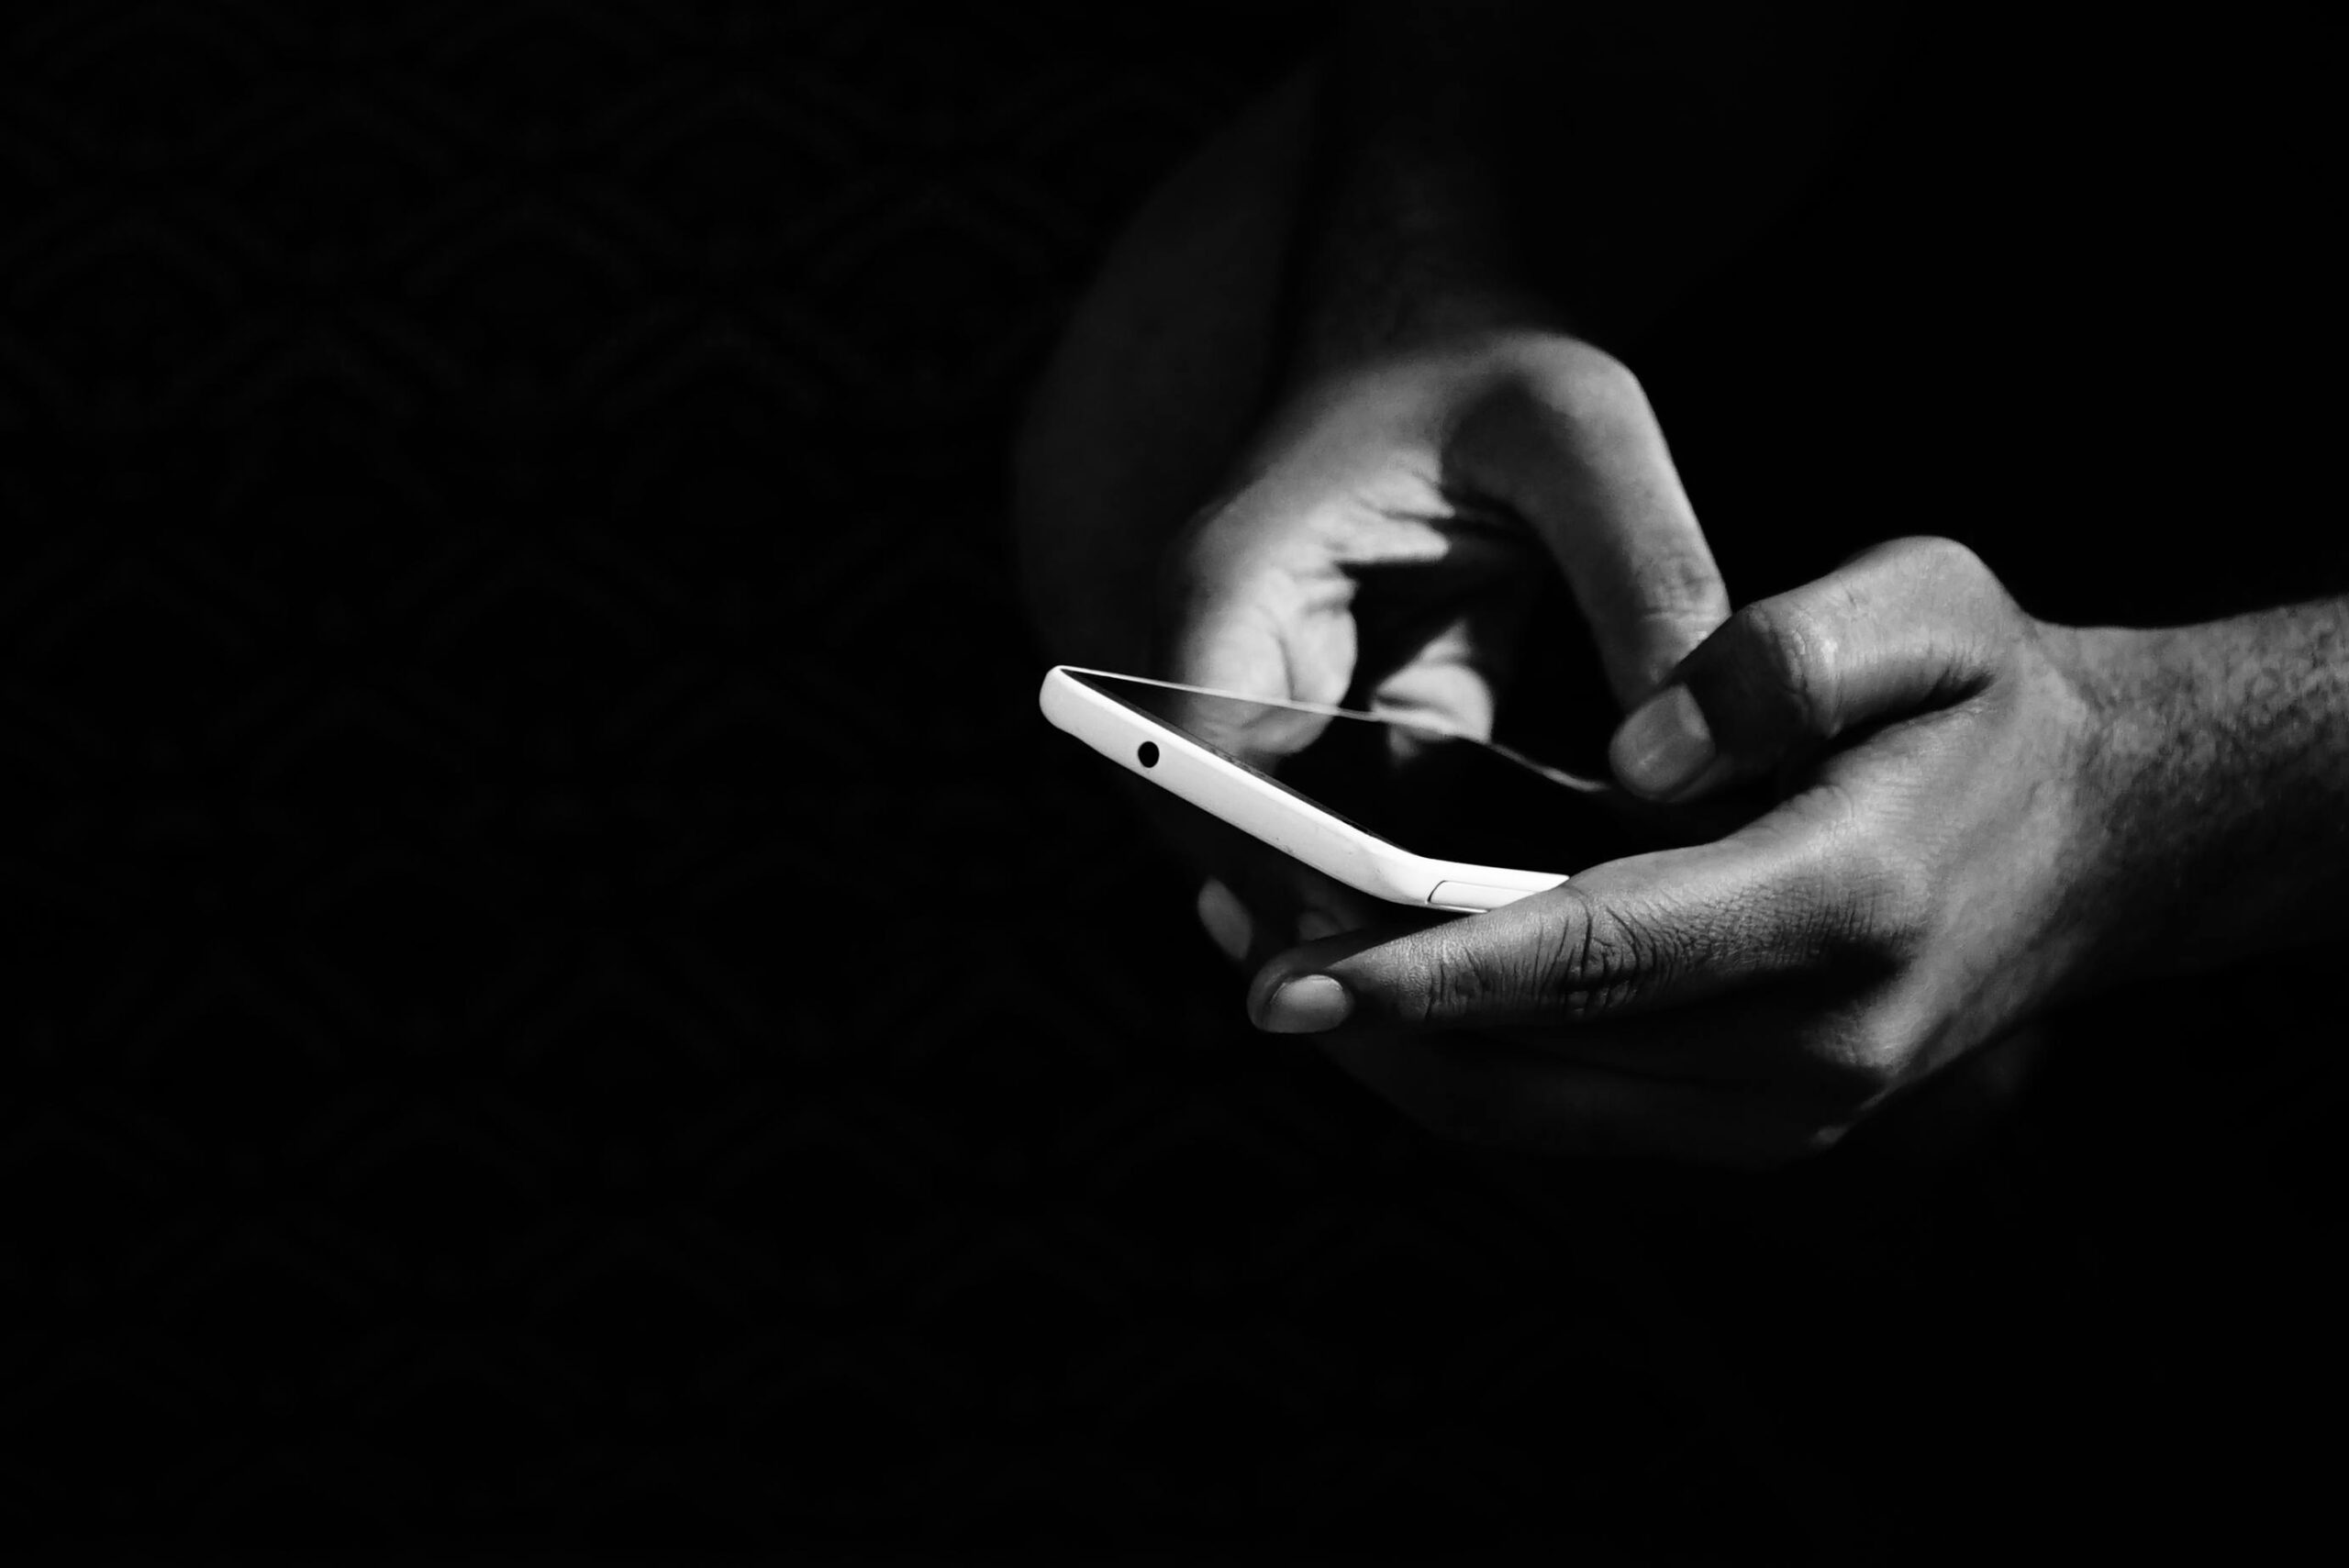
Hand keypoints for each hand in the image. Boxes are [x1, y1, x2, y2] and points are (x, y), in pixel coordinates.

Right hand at [1159, 331, 1728, 961]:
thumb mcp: (1582, 435)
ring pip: (1316, 868)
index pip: (1210, 772)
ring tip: (1542, 999)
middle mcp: (1233, 670)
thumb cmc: (1490, 356)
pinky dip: (1456, 894)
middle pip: (1251, 849)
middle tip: (1497, 1017)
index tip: (1403, 953)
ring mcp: (1291, 716)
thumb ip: (1645, 579)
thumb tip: (1701, 760)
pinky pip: (1387, 850)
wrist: (1442, 333)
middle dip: (1357, 932)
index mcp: (1234, 590)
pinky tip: (1568, 935)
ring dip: (1408, 928)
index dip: (1289, 873)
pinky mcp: (1359, 740)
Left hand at [1239, 537, 2125, 1165]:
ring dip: (1395, 1046)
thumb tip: (1637, 761)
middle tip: (1231, 924)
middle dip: (1366, 1013)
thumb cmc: (1997, 706)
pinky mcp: (1761, 1127)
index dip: (1428, 970)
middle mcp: (1814, 1051)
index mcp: (1844, 907)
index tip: (1284, 974)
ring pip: (1534, 1113)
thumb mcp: (1932, 606)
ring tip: (1271, 946)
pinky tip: (1385, 980)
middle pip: (1533, 1065)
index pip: (1593, 955)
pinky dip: (1464, 1057)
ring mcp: (1792, 1114)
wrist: (2104, 836)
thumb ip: (1786, 656)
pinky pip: (1571, 1113)